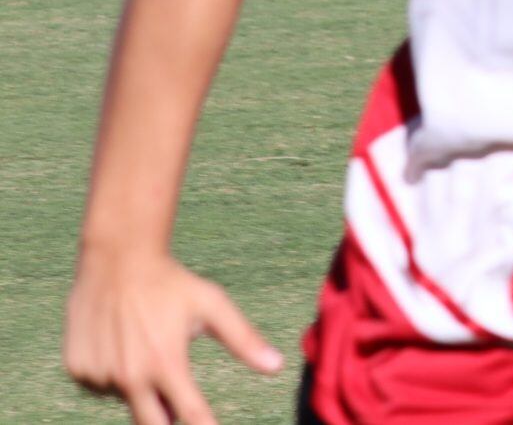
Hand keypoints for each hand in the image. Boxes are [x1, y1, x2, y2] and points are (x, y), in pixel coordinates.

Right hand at [64, 246, 283, 424]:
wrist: (115, 262)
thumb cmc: (170, 284)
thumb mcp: (211, 305)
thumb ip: (243, 339)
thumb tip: (276, 366)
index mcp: (165, 363)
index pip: (190, 413)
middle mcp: (129, 376)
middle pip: (152, 424)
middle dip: (169, 421)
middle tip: (178, 404)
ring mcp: (99, 375)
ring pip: (127, 398)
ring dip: (140, 386)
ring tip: (145, 344)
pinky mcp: (78, 370)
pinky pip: (101, 385)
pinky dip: (113, 374)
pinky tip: (120, 344)